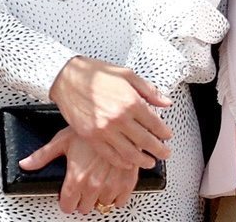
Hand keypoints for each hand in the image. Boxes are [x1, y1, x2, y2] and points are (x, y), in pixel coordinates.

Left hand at [22, 127, 135, 214]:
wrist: (118, 123)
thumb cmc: (92, 128)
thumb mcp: (63, 140)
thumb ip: (43, 156)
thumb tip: (26, 164)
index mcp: (76, 177)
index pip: (68, 205)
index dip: (67, 201)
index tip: (69, 196)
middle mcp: (94, 184)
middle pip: (85, 207)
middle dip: (83, 199)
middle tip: (84, 187)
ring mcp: (111, 184)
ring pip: (102, 204)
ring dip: (99, 197)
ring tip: (98, 183)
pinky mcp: (127, 181)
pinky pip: (120, 201)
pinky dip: (116, 196)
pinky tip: (112, 186)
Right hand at [49, 57, 172, 169]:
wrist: (67, 77)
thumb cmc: (96, 73)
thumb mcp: (128, 75)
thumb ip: (149, 91)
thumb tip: (166, 102)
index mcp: (131, 101)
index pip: (155, 124)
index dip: (164, 132)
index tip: (168, 136)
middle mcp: (119, 118)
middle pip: (145, 141)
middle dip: (159, 150)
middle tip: (165, 153)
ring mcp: (104, 129)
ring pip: (129, 153)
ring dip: (142, 160)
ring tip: (150, 162)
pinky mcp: (90, 136)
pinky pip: (109, 155)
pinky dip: (121, 162)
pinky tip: (128, 163)